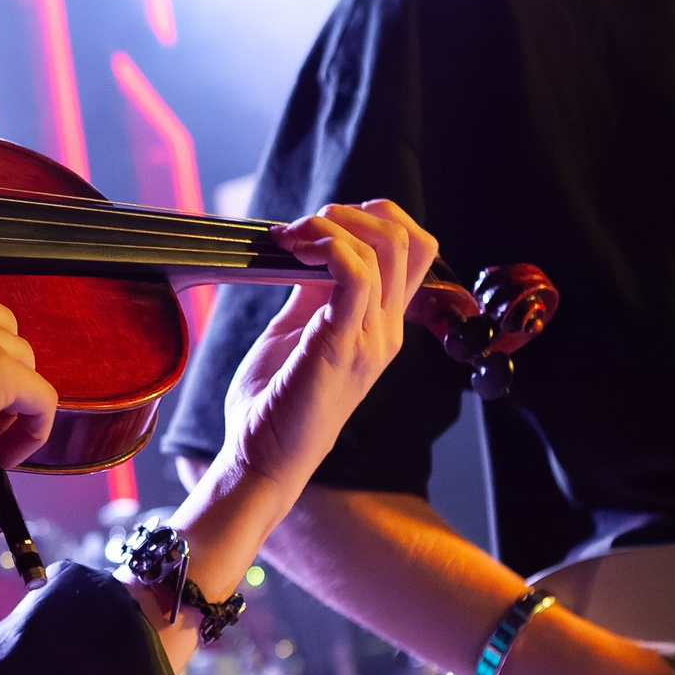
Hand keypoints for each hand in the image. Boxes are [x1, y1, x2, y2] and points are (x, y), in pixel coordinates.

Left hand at [217, 200, 437, 495]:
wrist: (262, 460)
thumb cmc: (274, 404)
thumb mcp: (297, 331)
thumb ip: (311, 291)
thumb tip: (310, 248)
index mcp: (381, 326)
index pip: (413, 250)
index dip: (371, 219)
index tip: (316, 227)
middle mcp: (387, 330)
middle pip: (409, 239)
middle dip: (351, 214)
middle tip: (299, 230)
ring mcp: (371, 339)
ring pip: (386, 248)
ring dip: (331, 226)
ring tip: (289, 239)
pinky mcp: (341, 347)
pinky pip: (355, 275)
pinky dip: (327, 247)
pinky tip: (294, 252)